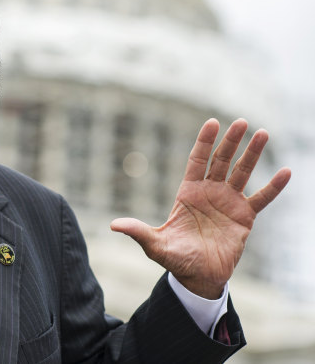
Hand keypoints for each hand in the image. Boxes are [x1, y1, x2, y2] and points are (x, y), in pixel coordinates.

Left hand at [110, 118, 290, 298]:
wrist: (198, 277)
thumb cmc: (175, 259)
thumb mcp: (155, 244)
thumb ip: (138, 232)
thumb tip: (114, 225)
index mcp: (188, 193)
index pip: (197, 161)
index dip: (204, 142)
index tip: (212, 122)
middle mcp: (209, 193)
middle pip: (221, 161)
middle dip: (230, 142)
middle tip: (240, 122)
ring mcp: (228, 203)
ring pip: (242, 172)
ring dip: (252, 154)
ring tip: (263, 133)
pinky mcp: (245, 217)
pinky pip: (261, 198)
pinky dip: (273, 186)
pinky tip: (285, 171)